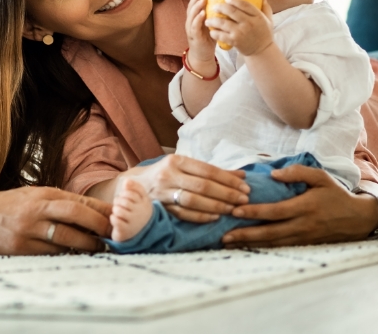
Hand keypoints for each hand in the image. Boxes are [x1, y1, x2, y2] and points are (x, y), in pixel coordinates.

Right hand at [0, 186, 111, 254]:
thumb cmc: (6, 206)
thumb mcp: (31, 195)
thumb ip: (57, 201)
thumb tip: (90, 211)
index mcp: (42, 194)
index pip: (77, 200)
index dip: (100, 209)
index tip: (118, 215)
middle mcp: (37, 209)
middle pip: (75, 215)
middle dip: (98, 225)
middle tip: (114, 233)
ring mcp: (29, 230)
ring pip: (65, 238)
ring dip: (86, 244)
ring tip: (99, 248)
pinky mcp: (21, 248)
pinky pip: (50, 253)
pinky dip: (65, 254)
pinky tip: (75, 255)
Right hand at [132, 154, 249, 222]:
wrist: (132, 186)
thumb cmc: (165, 175)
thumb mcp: (184, 167)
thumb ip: (212, 172)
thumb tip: (242, 176)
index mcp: (176, 161)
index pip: (208, 170)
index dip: (228, 179)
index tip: (245, 187)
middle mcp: (168, 175)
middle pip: (202, 185)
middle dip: (226, 194)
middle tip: (243, 200)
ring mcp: (162, 192)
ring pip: (193, 200)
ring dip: (216, 206)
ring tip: (232, 209)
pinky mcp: (160, 208)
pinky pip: (183, 214)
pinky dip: (201, 216)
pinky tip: (215, 217)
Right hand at [185, 0, 216, 68]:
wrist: (202, 55)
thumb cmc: (208, 39)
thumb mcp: (211, 25)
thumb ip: (213, 16)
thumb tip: (225, 4)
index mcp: (194, 18)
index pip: (194, 4)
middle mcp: (190, 22)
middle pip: (191, 7)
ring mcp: (191, 29)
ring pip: (191, 15)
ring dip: (197, 7)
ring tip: (203, 0)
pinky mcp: (194, 36)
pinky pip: (194, 26)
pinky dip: (198, 19)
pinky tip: (203, 14)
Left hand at [207, 0, 273, 55]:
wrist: (262, 51)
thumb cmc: (264, 34)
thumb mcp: (269, 20)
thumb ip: (266, 8)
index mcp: (257, 16)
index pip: (245, 4)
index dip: (234, 0)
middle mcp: (249, 23)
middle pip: (232, 12)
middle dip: (221, 7)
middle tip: (214, 6)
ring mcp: (241, 32)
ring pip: (223, 23)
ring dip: (213, 20)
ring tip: (207, 20)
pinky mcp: (235, 41)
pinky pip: (221, 36)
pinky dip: (215, 33)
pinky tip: (211, 31)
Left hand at [220, 165, 377, 247]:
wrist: (357, 218)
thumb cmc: (335, 194)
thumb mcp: (320, 177)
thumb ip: (297, 172)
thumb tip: (273, 174)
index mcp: (305, 207)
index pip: (275, 211)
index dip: (255, 212)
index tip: (235, 211)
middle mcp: (303, 225)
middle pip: (270, 232)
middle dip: (246, 235)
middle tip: (224, 236)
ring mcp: (303, 237)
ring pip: (273, 243)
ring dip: (250, 244)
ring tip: (229, 244)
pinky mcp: (304, 244)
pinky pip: (280, 247)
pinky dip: (262, 248)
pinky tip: (246, 247)